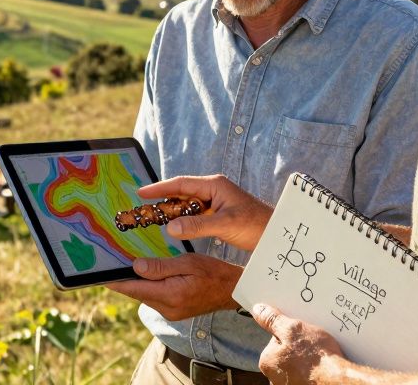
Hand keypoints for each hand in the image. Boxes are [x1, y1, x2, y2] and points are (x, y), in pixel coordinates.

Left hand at [105, 254, 241, 320]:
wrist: (232, 290)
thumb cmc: (213, 272)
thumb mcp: (188, 263)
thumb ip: (161, 267)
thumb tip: (136, 267)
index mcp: (171, 295)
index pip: (135, 289)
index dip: (116, 283)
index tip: (100, 277)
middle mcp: (168, 308)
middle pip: (138, 293)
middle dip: (125, 281)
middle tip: (111, 265)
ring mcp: (171, 312)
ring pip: (145, 296)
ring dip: (137, 284)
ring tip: (125, 267)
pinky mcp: (174, 311)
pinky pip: (155, 298)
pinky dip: (148, 287)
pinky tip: (146, 275)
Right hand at [139, 174, 272, 250]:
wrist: (276, 234)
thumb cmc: (256, 225)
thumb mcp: (225, 224)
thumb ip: (197, 225)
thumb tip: (170, 228)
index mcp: (214, 185)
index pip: (181, 184)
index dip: (160, 187)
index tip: (141, 192)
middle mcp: (213, 190)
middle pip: (181, 193)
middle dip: (162, 201)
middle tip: (143, 211)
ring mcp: (215, 202)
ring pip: (187, 205)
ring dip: (173, 213)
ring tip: (154, 220)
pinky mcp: (218, 214)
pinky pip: (195, 215)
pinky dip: (183, 221)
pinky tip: (175, 229)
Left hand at [251, 304, 343, 383]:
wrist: (336, 381)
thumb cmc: (316, 358)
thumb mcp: (293, 330)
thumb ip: (273, 320)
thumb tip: (258, 310)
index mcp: (267, 361)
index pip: (275, 340)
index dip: (290, 333)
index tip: (301, 332)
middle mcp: (274, 377)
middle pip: (286, 354)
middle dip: (298, 348)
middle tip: (314, 344)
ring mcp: (289, 384)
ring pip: (297, 365)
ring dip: (307, 360)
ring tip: (321, 355)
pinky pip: (307, 374)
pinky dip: (314, 370)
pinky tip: (323, 366)